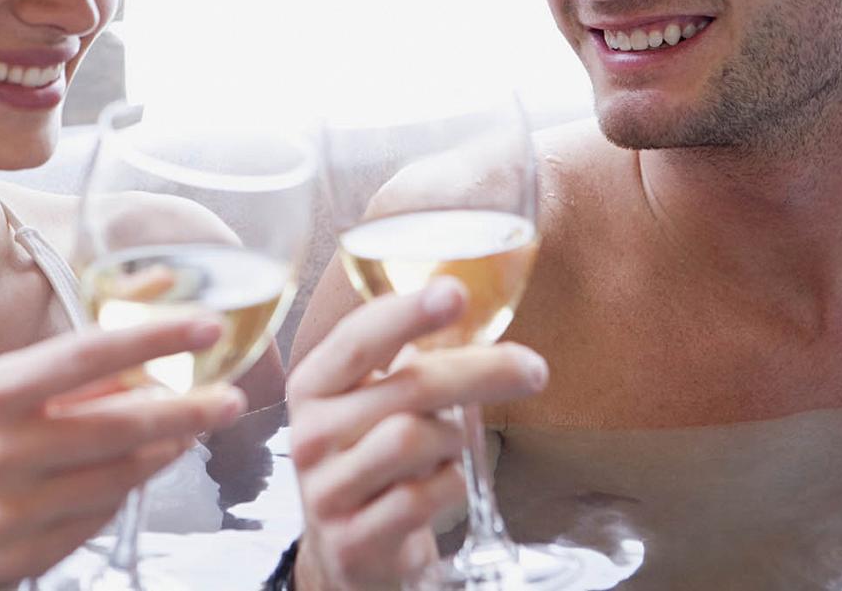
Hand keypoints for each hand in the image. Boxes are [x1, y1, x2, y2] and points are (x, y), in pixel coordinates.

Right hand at [0, 319, 246, 589]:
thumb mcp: (3, 385)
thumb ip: (83, 349)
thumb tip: (162, 290)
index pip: (85, 357)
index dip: (152, 339)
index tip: (204, 327)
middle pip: (115, 429)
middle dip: (184, 412)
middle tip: (228, 398)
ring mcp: (8, 513)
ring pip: (115, 481)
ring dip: (161, 455)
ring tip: (184, 432)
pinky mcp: (19, 559)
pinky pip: (96, 521)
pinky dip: (121, 494)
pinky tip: (128, 475)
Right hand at [286, 279, 547, 590]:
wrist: (346, 551)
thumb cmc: (371, 459)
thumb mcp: (373, 404)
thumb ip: (409, 359)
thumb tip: (473, 304)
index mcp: (313, 386)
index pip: (358, 339)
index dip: (407, 313)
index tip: (455, 291)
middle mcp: (310, 434)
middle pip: (407, 389)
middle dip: (478, 372)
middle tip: (531, 369)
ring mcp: (326, 491)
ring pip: (415, 440)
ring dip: (454, 438)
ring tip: (453, 442)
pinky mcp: (353, 541)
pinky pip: (422, 498)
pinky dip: (449, 485)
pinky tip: (441, 484)